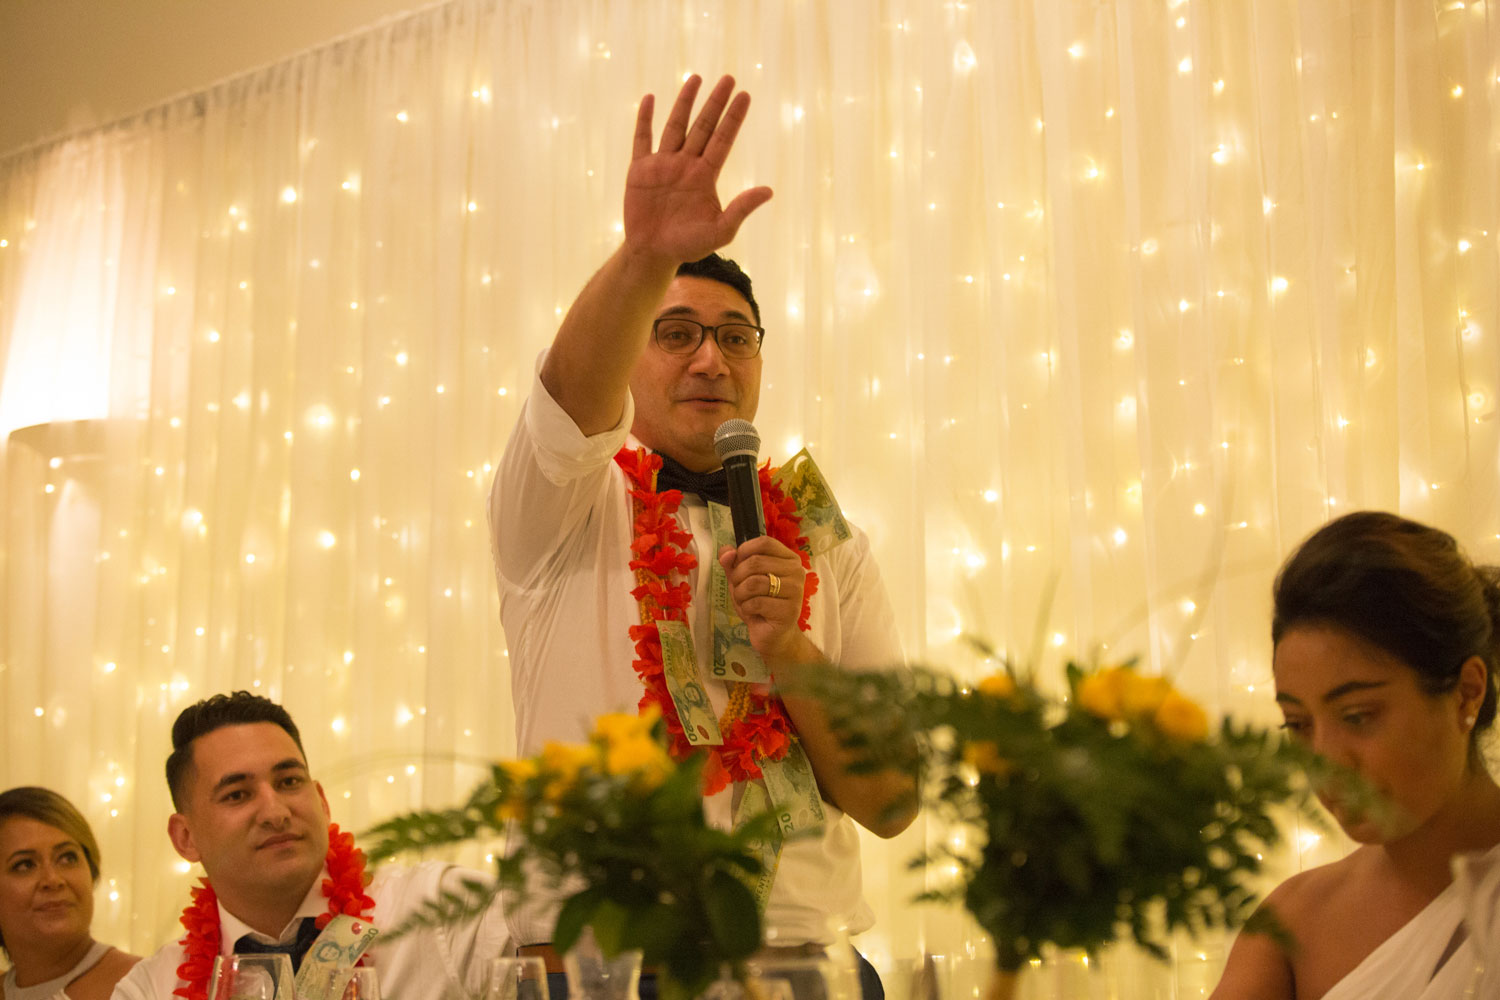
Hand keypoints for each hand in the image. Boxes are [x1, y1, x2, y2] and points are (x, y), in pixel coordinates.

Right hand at [625, 74, 773, 264]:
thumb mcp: (720, 231)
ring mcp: (663, 165)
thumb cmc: (688, 246)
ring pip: (675, 126)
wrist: (653, 254)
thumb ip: (741, 209)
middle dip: (715, 103)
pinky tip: (650, 99)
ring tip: (696, 78)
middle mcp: (686, 165)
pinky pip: (642, 140)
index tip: (744, 95)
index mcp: (705, 176)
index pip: (722, 140)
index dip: (733, 118)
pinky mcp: (640, 170)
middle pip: (703, 126)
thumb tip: (769, 191)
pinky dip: (644, 120)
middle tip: (729, 78)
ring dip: (685, 103)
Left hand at [717, 536, 808, 662]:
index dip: (744, 551)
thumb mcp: (742, 579)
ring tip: (744, 601)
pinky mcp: (789, 610)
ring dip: (740, 594)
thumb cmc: (759, 604)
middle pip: (756, 562)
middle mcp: (796, 571)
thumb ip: (733, 562)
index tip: (737, 565)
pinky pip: (756, 602)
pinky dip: (746, 608)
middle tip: (738, 589)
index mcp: (789, 559)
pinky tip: (752, 613)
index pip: (764, 542)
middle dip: (737, 577)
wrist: (773, 635)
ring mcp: (795, 591)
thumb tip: (726, 552)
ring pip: (754, 582)